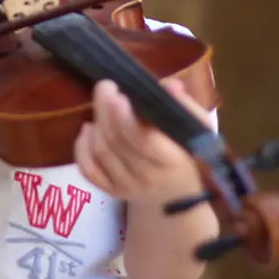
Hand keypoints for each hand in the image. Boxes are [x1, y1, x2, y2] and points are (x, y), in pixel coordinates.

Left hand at [74, 77, 213, 202]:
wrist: (176, 193)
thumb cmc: (186, 152)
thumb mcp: (195, 129)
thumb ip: (184, 106)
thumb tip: (169, 85)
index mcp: (171, 160)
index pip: (144, 141)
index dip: (127, 119)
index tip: (119, 96)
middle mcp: (147, 177)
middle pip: (117, 143)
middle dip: (106, 111)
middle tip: (106, 86)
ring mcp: (126, 187)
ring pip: (101, 152)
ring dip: (97, 123)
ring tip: (101, 102)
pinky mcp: (110, 190)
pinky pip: (88, 169)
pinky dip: (82, 147)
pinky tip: (88, 129)